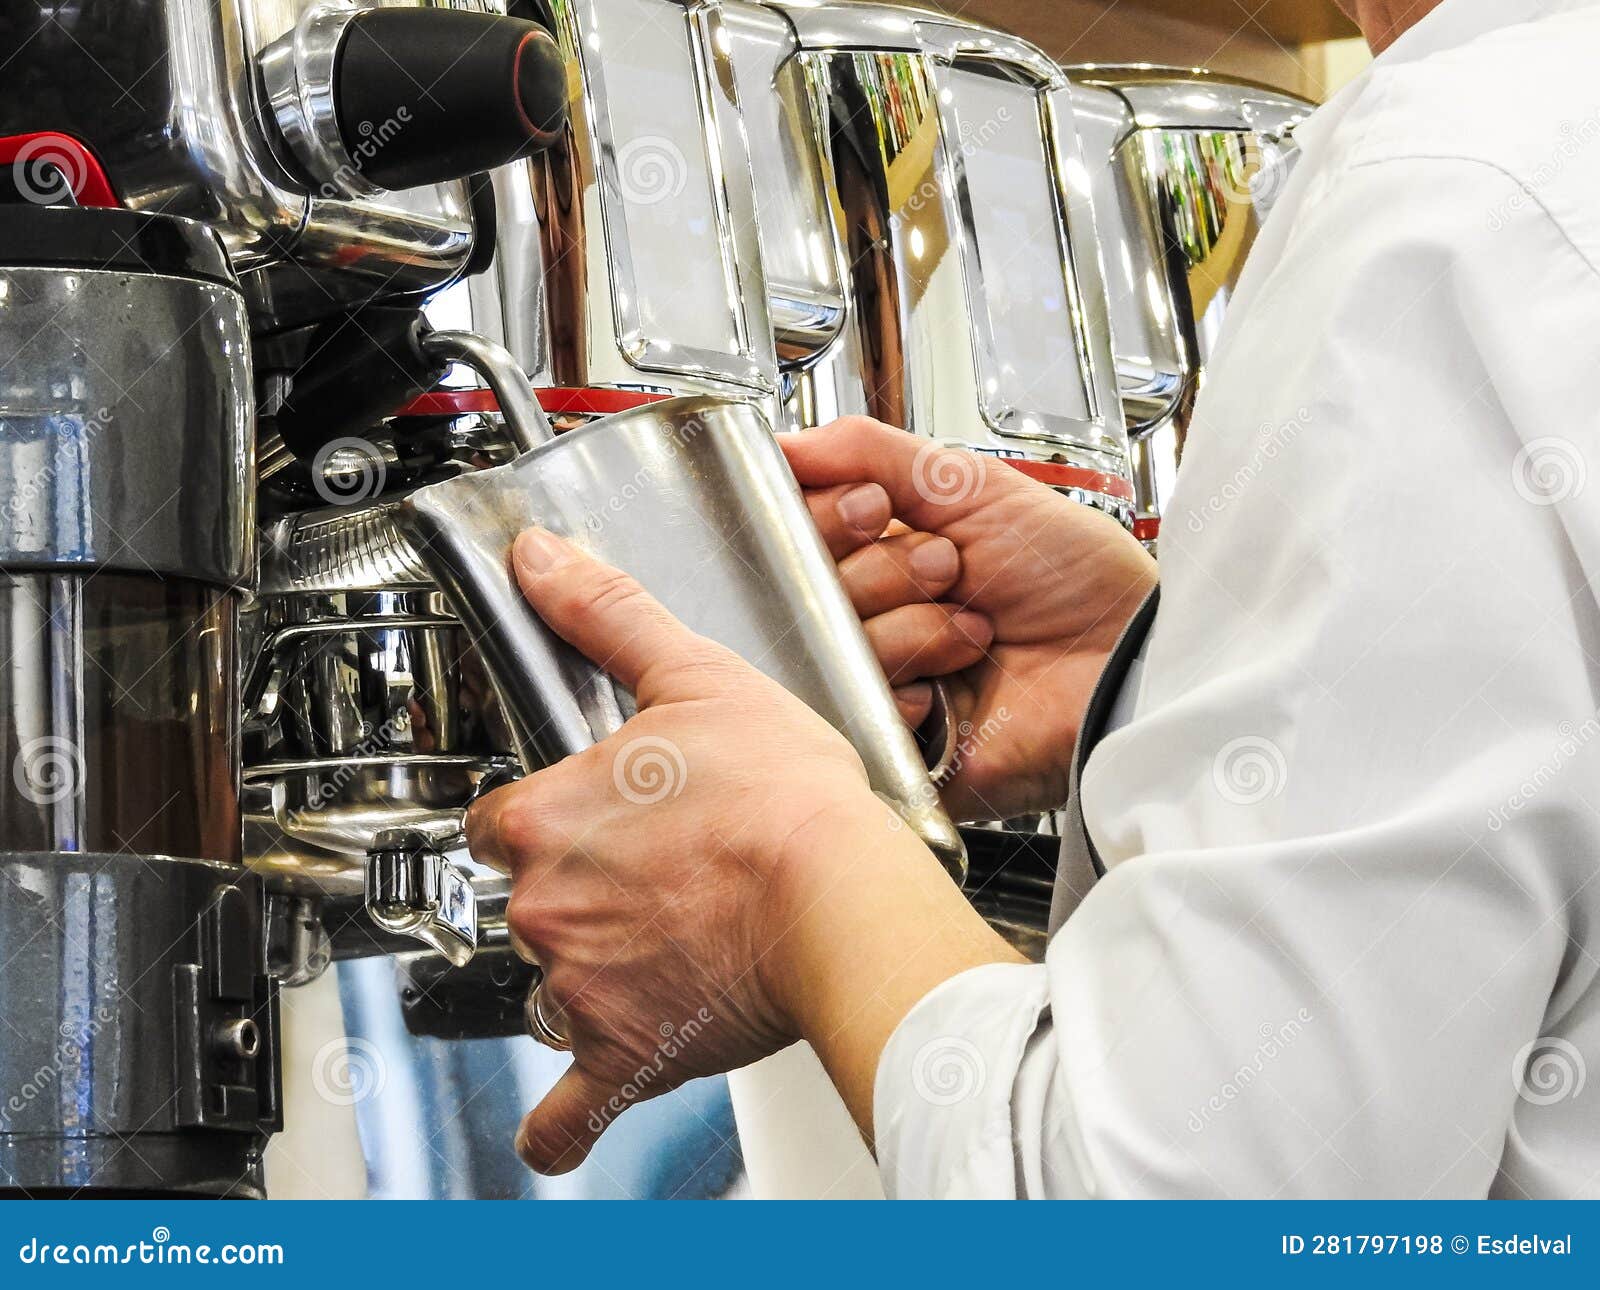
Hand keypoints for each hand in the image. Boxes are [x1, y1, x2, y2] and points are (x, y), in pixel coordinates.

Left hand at [466, 528, 1013, 1172]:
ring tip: (674, 940)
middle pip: (528, 898)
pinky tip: (559, 1127)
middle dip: (578, 889)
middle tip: (657, 869)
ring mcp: (580, 984)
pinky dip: (564, 1120)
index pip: (505, 817)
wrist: (842, 898)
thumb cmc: (784, 797)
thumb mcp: (695, 679)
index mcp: (548, 816)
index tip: (593, 813)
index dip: (548, 812)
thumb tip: (542, 559)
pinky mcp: (625, 1050)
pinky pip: (574, 1103)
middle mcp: (546, 904)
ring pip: (554, 980)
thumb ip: (608, 618)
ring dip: (594, 969)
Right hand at [782, 418, 1156, 819]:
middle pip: (810, 589)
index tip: (876, 510)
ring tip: (974, 632)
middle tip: (951, 570)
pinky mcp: (900, 743)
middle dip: (888, 570)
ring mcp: (889, 679)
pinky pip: (860, 710)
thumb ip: (872, 453)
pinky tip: (955, 687)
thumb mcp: (974, 486)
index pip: (803, 530)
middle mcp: (881, 615)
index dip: (829, 517)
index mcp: (888, 553)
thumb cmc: (1075, 578)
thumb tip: (786, 444)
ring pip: (836, 646)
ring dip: (913, 629)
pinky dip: (908, 689)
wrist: (1128, 657)